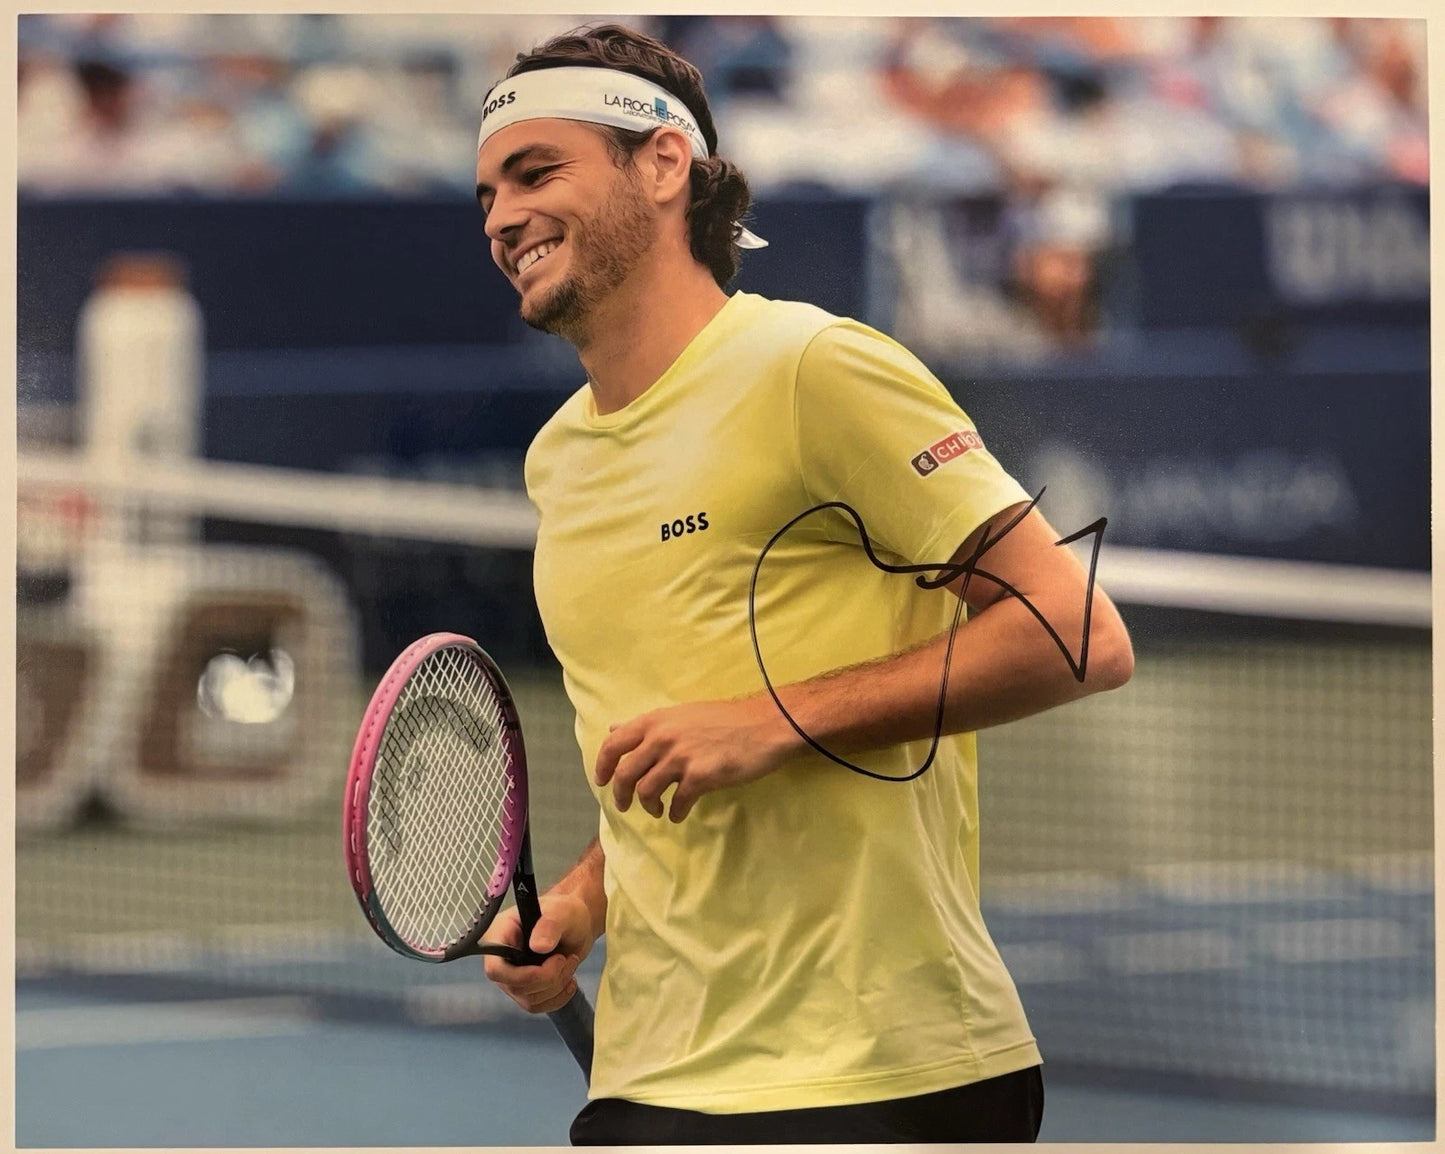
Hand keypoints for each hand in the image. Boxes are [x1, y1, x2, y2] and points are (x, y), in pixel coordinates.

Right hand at [480, 891, 593, 1013]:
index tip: (553, 962)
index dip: (521, 975)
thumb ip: (549, 925)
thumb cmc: (564, 912)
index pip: (495, 968)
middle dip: (549, 977)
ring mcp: (512, 976)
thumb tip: (538, 946)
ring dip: (557, 985)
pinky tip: (569, 980)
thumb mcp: (561, 911)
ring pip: (529, 1000)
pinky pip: (538, 1006)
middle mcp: (501, 959)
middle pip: (515, 987)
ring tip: (570, 961)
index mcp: (500, 935)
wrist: (576, 925)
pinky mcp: (525, 989)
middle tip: (566, 958)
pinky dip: (558, 997)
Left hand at [595, 698, 797, 821]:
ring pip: (647, 791)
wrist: (764, 726)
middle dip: (621, 795)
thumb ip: (647, 725)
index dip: (602, 766)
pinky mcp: (701, 776)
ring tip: (658, 810)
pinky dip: (675, 813)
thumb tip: (613, 728)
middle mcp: (663, 737)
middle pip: (626, 774)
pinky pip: (677, 803)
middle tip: (626, 806)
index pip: (614, 744)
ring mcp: (681, 757)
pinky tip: (679, 814)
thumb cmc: (724, 719)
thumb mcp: (680, 714)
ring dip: (649, 806)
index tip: (602, 782)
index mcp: (655, 720)